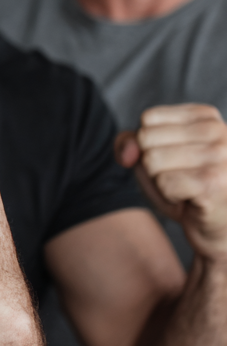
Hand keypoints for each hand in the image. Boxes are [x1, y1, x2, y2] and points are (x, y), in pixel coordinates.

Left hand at [116, 104, 226, 260]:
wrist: (219, 229)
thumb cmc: (184, 189)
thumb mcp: (152, 158)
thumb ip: (130, 142)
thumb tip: (128, 153)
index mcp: (206, 116)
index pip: (148, 119)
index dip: (149, 145)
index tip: (176, 161)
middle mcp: (218, 130)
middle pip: (146, 138)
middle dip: (153, 165)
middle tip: (180, 179)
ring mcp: (220, 155)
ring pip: (151, 161)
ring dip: (160, 182)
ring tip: (185, 189)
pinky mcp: (213, 181)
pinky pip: (163, 183)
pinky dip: (168, 197)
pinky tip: (191, 201)